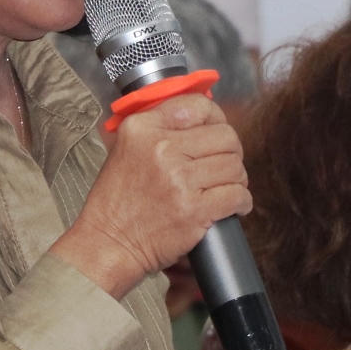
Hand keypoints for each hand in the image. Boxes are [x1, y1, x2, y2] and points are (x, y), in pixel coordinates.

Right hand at [51, 94, 247, 298]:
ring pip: (234, 166)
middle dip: (231, 152)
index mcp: (143, 129)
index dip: (216, 119)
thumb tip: (200, 119)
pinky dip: (241, 201)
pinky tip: (233, 206)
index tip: (218, 131)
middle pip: (225, 137)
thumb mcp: (125, 149)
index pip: (198, 107)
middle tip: (224, 166)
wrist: (109, 242)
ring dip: (237, 179)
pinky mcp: (194, 210)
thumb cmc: (117, 202)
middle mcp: (161, 149)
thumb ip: (157, 128)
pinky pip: (236, 195)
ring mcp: (179, 180)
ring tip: (226, 188)